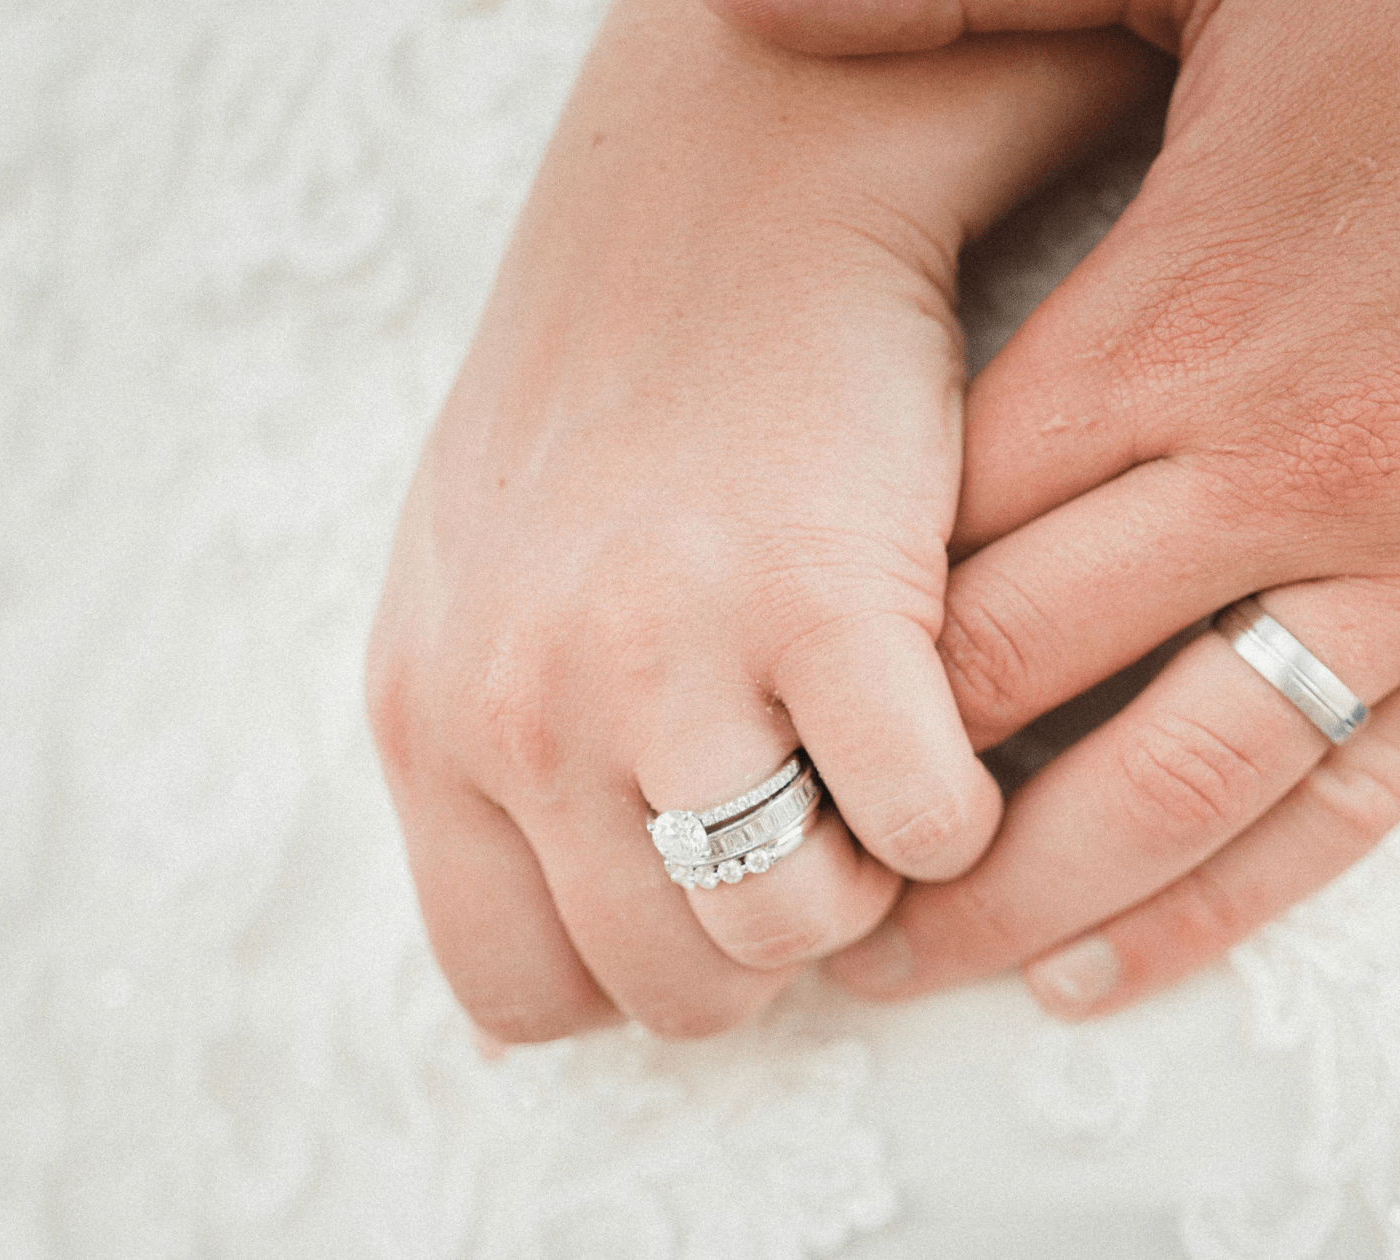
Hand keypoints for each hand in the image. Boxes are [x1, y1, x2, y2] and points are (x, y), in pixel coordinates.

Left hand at [365, 0, 1159, 1040]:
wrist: (738, 154)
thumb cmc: (635, 364)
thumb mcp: (484, 567)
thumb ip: (500, 739)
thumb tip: (581, 923)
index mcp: (433, 710)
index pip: (524, 989)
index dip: (654, 964)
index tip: (735, 882)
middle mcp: (515, 707)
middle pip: (674, 988)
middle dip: (781, 935)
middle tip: (840, 822)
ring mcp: (654, 660)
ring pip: (788, 934)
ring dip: (872, 880)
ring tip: (894, 759)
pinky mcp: (816, 600)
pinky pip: (921, 830)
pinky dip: (967, 804)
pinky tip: (957, 704)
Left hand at [712, 0, 1399, 1014]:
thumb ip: (974, 0)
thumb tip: (753, 21)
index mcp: (1191, 315)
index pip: (948, 524)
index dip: (833, 627)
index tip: (758, 692)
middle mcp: (1298, 470)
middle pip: (1023, 675)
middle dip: (883, 786)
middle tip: (771, 862)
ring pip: (1175, 788)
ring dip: (1021, 894)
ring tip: (905, 966)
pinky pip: (1364, 810)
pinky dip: (1225, 906)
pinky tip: (1114, 970)